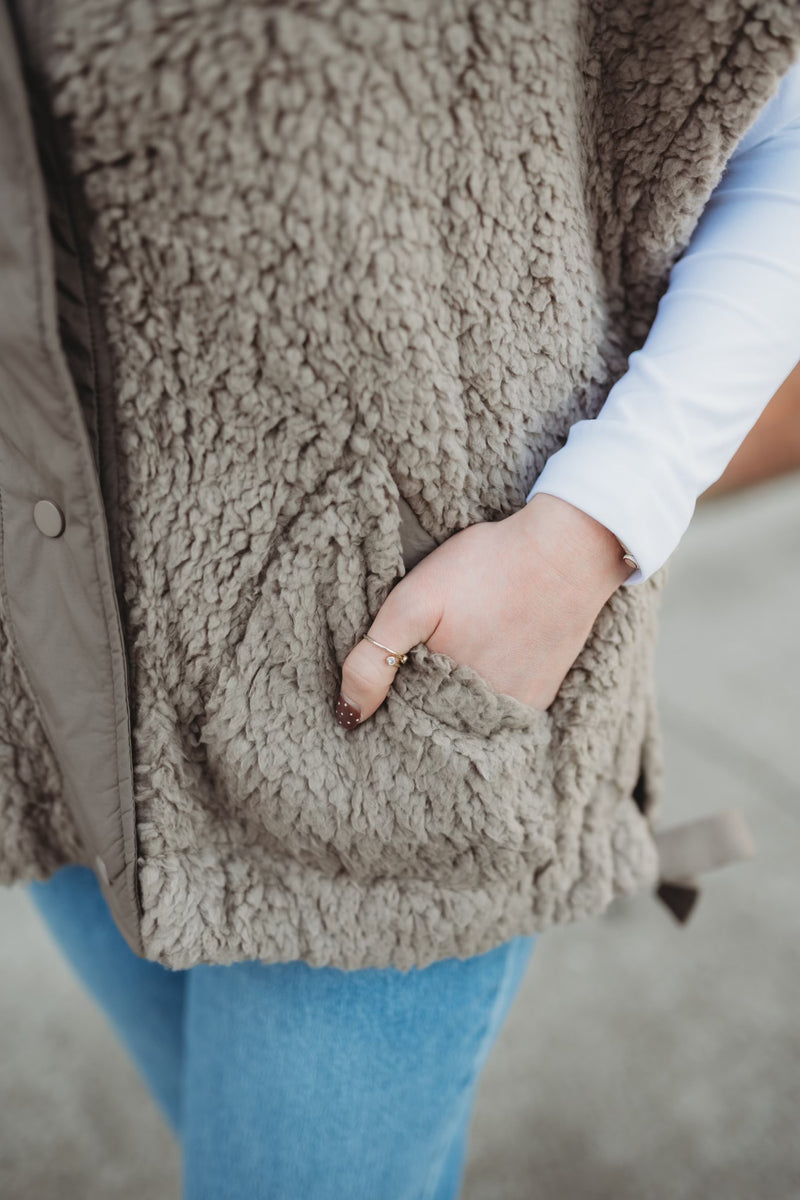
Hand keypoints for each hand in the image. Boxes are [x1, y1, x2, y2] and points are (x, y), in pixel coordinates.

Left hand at [334, 493, 634, 727]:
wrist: (566, 552)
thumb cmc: (485, 568)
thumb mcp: (414, 600)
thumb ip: (374, 657)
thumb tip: (348, 714)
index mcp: (443, 695)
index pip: (399, 719)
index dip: (387, 700)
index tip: (389, 674)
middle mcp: (481, 716)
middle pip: (434, 723)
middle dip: (418, 704)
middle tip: (427, 654)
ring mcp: (514, 710)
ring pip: (466, 720)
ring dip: (452, 702)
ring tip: (455, 656)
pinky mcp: (539, 699)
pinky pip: (500, 714)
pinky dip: (484, 698)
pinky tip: (483, 661)